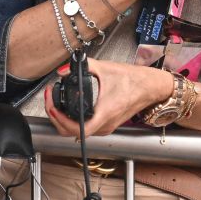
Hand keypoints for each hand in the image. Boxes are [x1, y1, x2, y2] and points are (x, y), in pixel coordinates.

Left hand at [45, 58, 171, 137]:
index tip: (53, 107)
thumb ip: (85, 66)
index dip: (60, 120)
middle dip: (56, 118)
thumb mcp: (106, 68)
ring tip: (55, 103)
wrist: (150, 87)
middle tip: (50, 101)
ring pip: (77, 132)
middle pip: (71, 132)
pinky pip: (85, 129)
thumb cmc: (134, 80)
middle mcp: (105, 125)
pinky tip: (69, 108)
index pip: (76, 128)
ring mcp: (106, 128)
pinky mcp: (107, 125)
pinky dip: (73, 121)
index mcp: (104, 113)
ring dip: (63, 120)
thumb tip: (65, 69)